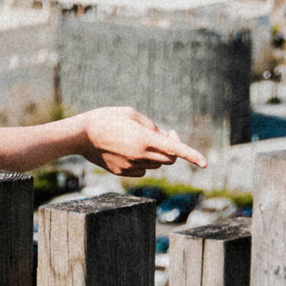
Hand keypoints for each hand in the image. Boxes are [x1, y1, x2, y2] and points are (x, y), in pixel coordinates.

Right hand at [76, 106, 207, 176]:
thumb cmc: (105, 118)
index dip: (192, 156)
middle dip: (173, 149)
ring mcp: (131, 166)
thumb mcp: (131, 113)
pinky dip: (143, 162)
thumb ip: (151, 126)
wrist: (80, 135)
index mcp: (144, 139)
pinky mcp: (122, 172)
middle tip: (167, 135)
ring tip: (140, 140)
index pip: (175, 150)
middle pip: (169, 160)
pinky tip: (129, 151)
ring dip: (156, 154)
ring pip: (155, 165)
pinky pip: (142, 170)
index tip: (205, 163)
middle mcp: (140, 155)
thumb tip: (161, 139)